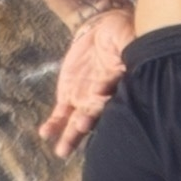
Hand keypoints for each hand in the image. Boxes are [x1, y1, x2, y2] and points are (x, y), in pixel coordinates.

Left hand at [40, 5, 134, 155]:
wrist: (100, 30)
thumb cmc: (121, 34)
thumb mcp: (129, 37)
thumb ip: (131, 48)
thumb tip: (134, 53)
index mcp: (122, 85)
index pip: (118, 97)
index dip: (110, 99)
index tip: (105, 100)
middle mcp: (104, 98)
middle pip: (97, 115)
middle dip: (88, 123)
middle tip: (82, 127)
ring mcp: (85, 99)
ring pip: (77, 122)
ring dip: (70, 136)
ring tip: (62, 150)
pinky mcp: (69, 96)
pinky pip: (60, 115)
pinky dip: (54, 125)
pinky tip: (46, 134)